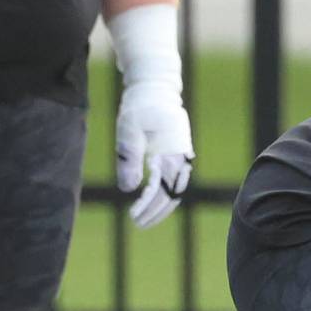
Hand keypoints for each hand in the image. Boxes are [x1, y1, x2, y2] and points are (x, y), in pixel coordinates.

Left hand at [116, 83, 193, 228]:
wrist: (156, 87)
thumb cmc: (140, 105)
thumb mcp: (129, 130)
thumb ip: (129, 160)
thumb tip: (128, 189)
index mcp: (172, 153)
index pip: (162, 189)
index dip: (148, 205)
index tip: (133, 215)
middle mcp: (181, 158)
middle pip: (173, 195)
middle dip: (156, 212)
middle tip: (138, 223)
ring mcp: (182, 157)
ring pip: (176, 190)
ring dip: (163, 207)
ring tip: (146, 218)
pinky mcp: (179, 155)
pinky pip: (175, 182)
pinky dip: (165, 195)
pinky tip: (152, 200)